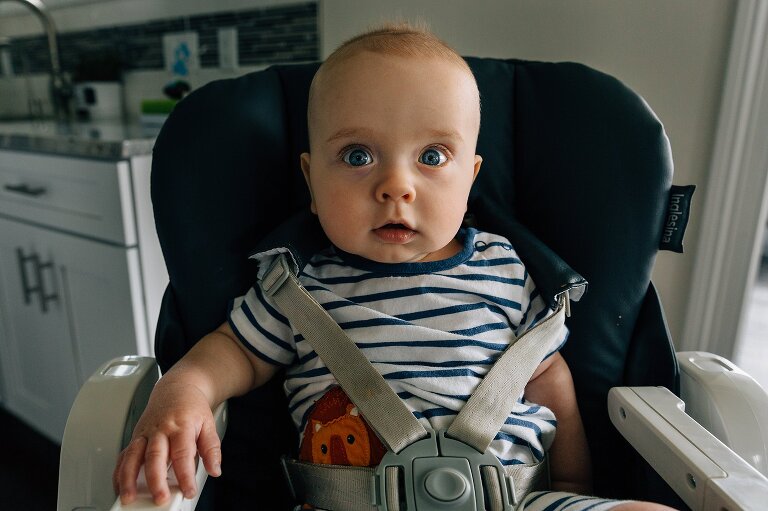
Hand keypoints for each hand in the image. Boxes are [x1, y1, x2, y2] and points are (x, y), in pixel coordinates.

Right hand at [112, 381, 221, 504]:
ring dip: (129, 478)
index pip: (182, 454)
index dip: (185, 475)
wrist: (178, 388)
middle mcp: (160, 429)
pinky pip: (124, 455)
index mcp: (180, 426)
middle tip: (160, 498)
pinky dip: (119, 472)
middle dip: (155, 480)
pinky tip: (119, 486)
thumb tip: (215, 470)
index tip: (189, 491)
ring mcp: (145, 433)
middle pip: (155, 456)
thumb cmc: (192, 407)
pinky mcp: (135, 437)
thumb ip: (212, 449)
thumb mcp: (208, 424)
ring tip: (129, 497)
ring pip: (133, 456)